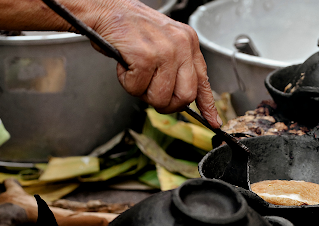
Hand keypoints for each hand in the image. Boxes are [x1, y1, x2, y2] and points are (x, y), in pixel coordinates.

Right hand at [90, 0, 221, 127]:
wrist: (106, 8)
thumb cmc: (130, 28)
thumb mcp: (164, 43)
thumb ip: (177, 67)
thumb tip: (182, 97)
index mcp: (188, 42)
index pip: (203, 81)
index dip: (207, 105)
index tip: (212, 121)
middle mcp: (182, 45)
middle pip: (185, 96)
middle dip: (167, 104)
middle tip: (151, 94)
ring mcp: (165, 51)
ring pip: (161, 97)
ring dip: (142, 93)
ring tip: (135, 73)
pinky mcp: (146, 57)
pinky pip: (137, 89)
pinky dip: (127, 83)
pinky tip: (125, 66)